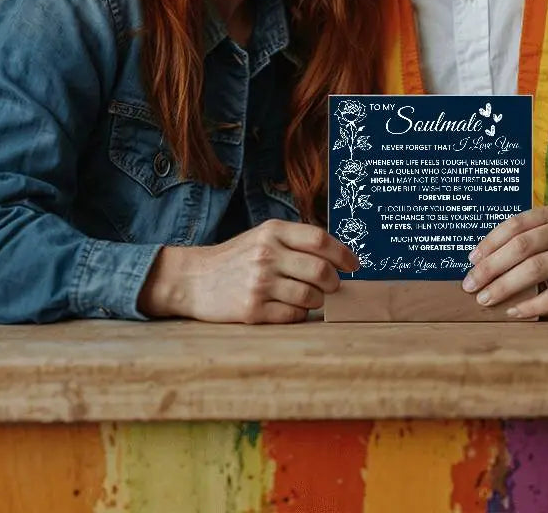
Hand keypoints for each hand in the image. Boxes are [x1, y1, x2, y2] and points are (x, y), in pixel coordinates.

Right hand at [139, 220, 358, 322]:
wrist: (193, 279)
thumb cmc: (236, 258)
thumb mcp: (263, 236)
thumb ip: (295, 241)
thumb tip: (338, 256)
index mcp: (273, 231)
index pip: (320, 239)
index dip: (343, 254)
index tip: (354, 265)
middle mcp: (267, 254)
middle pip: (320, 270)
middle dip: (334, 282)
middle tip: (332, 286)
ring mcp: (259, 283)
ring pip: (310, 297)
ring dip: (317, 301)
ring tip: (308, 298)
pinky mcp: (252, 310)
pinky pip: (293, 316)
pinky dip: (299, 315)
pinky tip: (290, 308)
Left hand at [462, 204, 547, 318]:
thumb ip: (531, 242)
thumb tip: (482, 264)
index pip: (517, 224)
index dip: (490, 242)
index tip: (471, 260)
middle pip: (522, 245)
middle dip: (491, 267)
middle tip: (471, 285)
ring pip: (536, 268)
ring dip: (505, 286)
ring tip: (486, 299)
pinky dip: (532, 305)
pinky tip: (516, 312)